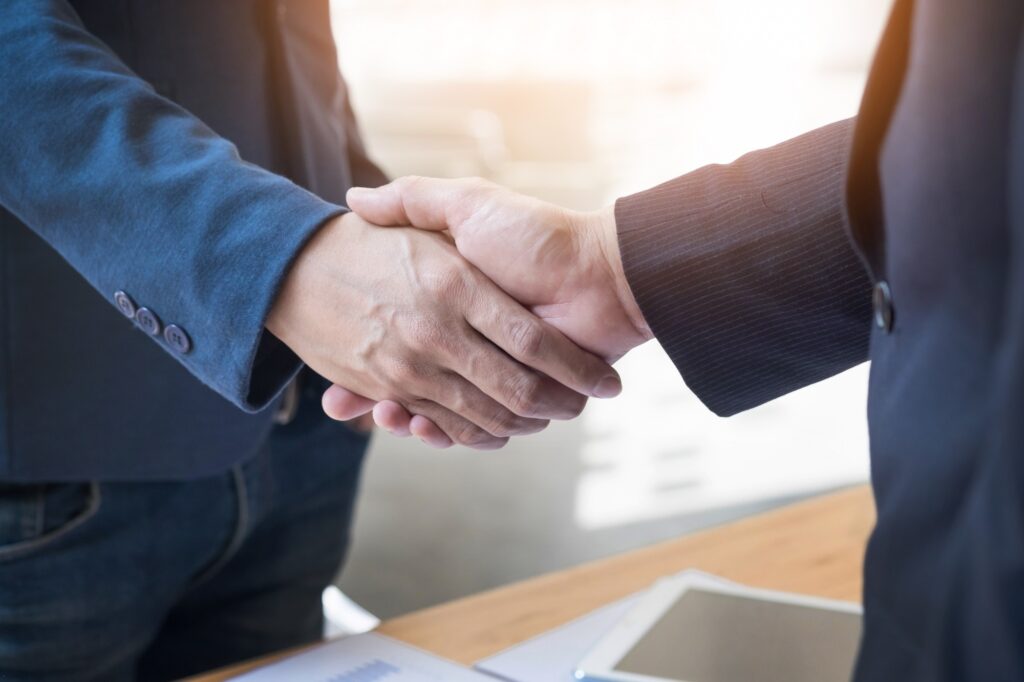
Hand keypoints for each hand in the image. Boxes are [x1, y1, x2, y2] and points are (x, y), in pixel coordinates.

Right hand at [323, 178, 651, 443]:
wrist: (600, 275)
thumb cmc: (534, 236)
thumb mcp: (468, 204)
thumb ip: (416, 198)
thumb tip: (355, 201)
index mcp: (452, 302)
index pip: (393, 333)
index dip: (359, 352)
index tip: (329, 362)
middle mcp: (465, 339)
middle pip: (408, 379)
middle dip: (376, 395)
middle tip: (339, 402)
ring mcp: (488, 369)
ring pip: (434, 408)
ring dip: (406, 417)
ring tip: (383, 411)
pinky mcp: (514, 396)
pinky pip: (469, 425)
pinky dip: (447, 433)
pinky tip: (420, 424)